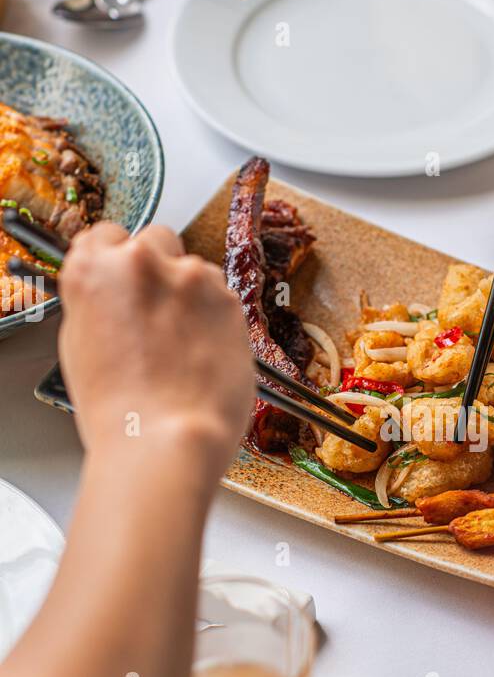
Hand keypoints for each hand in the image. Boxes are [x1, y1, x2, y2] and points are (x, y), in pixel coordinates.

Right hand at [58, 223, 253, 480]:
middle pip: (156, 240)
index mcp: (94, 269)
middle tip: (157, 316)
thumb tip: (112, 295)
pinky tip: (204, 356)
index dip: (117, 262)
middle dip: (159, 269)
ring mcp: (191, 277)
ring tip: (183, 348)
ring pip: (195, 270)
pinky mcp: (230, 300)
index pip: (106, 236)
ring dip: (192, 296)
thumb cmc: (119, 410)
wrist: (167, 440)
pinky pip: (222, 298)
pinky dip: (217, 320)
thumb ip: (98, 302)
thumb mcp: (80, 345)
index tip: (125, 281)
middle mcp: (141, 262)